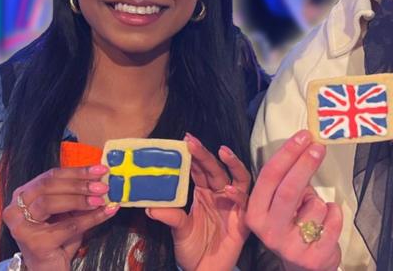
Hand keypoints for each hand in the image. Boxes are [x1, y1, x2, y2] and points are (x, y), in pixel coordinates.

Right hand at [3, 165, 118, 270]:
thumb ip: (77, 195)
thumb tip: (99, 179)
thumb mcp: (67, 212)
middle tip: (102, 185)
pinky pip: (67, 227)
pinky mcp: (35, 244)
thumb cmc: (57, 239)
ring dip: (79, 199)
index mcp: (23, 196)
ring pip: (49, 203)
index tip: (99, 170)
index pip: (50, 176)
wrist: (50, 269)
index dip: (76, 171)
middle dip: (78, 184)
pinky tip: (105, 213)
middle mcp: (15, 210)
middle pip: (47, 186)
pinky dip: (89, 219)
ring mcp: (22, 228)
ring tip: (101, 199)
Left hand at [146, 133, 250, 270]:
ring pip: (238, 178)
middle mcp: (220, 196)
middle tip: (193, 141)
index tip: (184, 141)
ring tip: (222, 152)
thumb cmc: (193, 251)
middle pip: (216, 169)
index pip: (199, 169)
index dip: (193, 155)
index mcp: (204, 194)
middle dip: (205, 154)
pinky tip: (227, 189)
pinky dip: (236, 195)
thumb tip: (149, 206)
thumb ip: (169, 216)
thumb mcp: (178, 231)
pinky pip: (243, 203)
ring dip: (232, 164)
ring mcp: (233, 206)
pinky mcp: (242, 220)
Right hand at [246, 130, 341, 270]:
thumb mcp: (279, 204)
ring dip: (321, 202)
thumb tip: (302, 143)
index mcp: (256, 214)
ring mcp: (290, 247)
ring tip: (316, 212)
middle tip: (319, 146)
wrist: (303, 266)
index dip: (287, 153)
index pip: (269, 177)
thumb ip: (283, 179)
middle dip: (305, 164)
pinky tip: (328, 221)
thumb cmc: (292, 225)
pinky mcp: (313, 258)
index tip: (303, 136)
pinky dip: (335, 214)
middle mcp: (268, 232)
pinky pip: (332, 222)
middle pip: (289, 190)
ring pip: (316, 207)